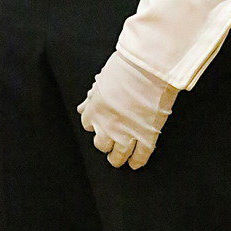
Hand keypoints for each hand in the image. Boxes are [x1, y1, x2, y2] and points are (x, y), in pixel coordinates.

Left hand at [77, 51, 177, 169]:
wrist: (149, 68)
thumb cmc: (127, 67)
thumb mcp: (103, 79)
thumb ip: (92, 96)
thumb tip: (81, 107)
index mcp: (95, 110)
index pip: (88, 124)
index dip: (94, 124)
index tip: (98, 124)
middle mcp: (108, 126)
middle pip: (101, 144)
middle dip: (104, 143)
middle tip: (109, 143)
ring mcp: (128, 133)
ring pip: (118, 156)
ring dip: (117, 158)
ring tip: (118, 159)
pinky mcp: (147, 137)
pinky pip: (140, 156)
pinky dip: (137, 161)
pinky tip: (135, 163)